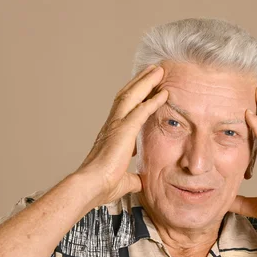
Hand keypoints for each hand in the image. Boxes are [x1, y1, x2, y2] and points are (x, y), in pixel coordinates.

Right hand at [76, 65, 167, 204]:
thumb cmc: (103, 186)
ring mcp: (116, 126)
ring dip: (146, 82)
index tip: (147, 89)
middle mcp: (112, 126)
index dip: (136, 97)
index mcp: (112, 135)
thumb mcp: (124, 182)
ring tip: (159, 70)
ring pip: (132, 96)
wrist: (92, 187)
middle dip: (141, 81)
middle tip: (154, 70)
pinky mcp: (123, 131)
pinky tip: (164, 93)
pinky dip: (153, 100)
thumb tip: (140, 182)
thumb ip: (133, 178)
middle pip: (127, 96)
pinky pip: (141, 110)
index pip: (126, 110)